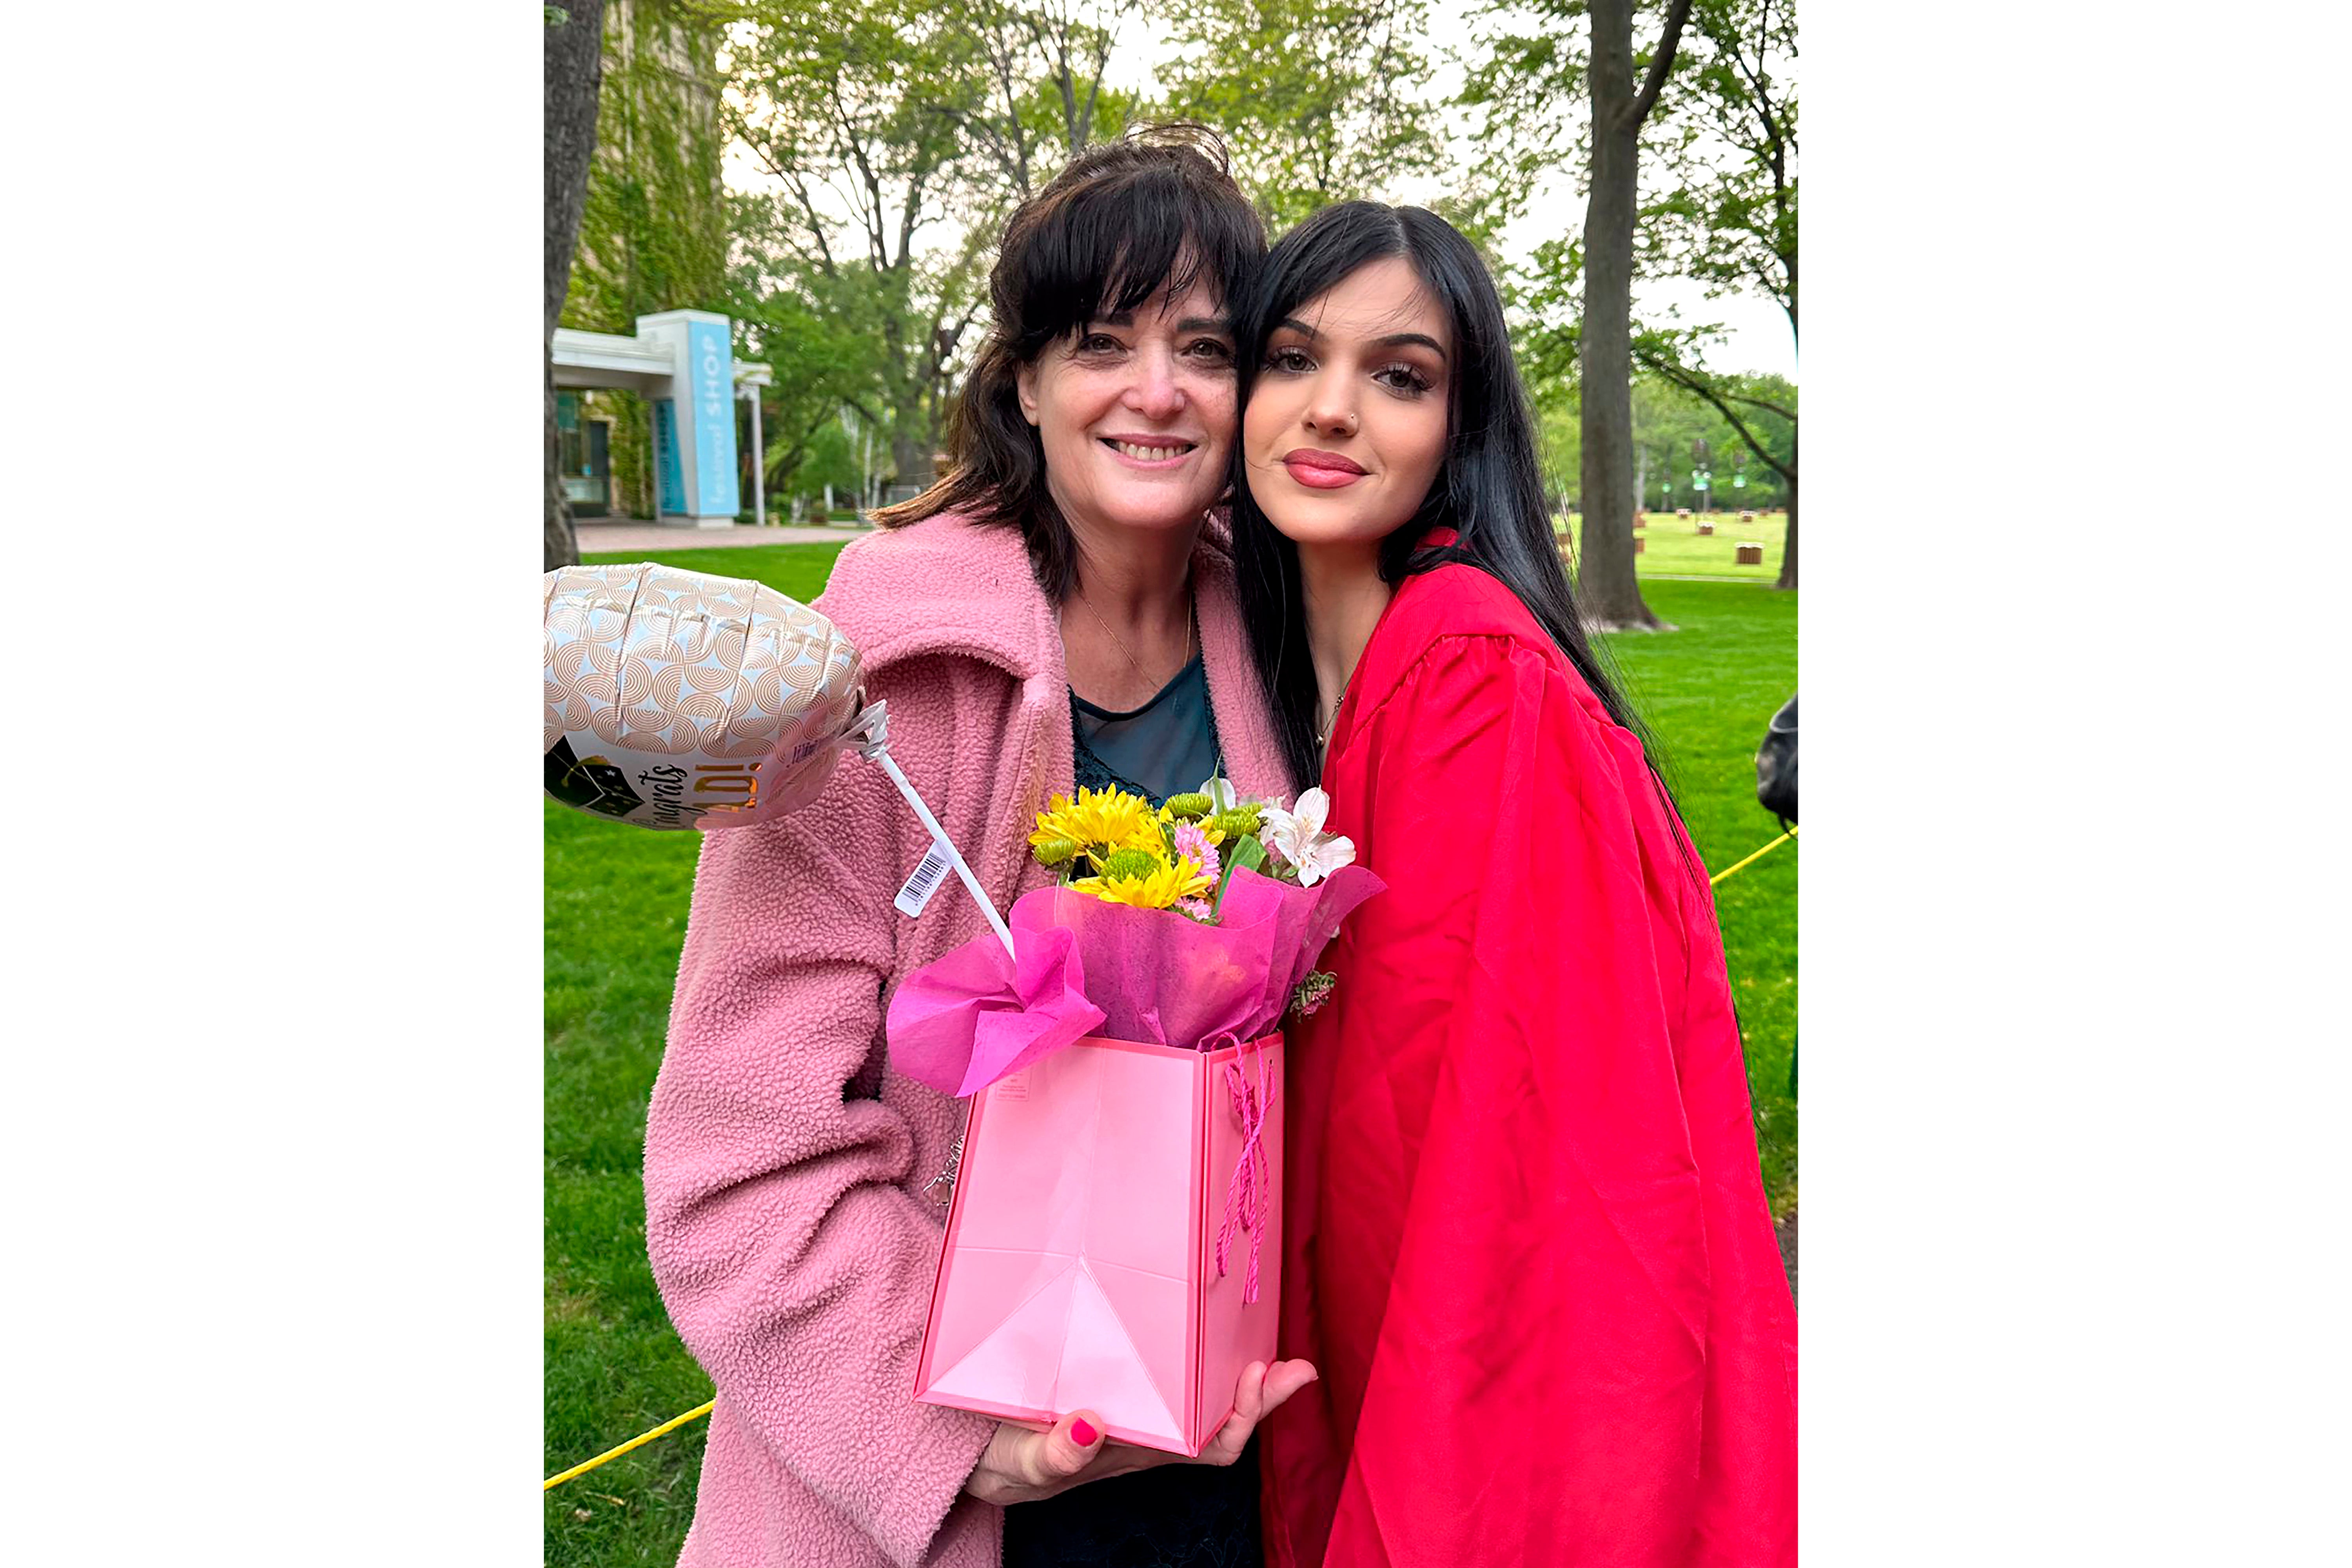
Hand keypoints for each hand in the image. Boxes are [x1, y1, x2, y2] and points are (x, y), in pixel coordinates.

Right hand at [962, 1358, 1317, 1504]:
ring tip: (1268, 1342)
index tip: (1257, 1374)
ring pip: (1200, 1395)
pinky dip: (1197, 1351)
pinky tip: (1201, 1323)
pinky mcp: (1113, 1380)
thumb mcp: (1020, 1459)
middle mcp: (1147, 1431)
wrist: (968, 1452)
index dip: (1243, 1416)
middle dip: (1261, 1394)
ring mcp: (1134, 1407)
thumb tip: (1090, 1427)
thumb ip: (1054, 1453)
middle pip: (1220, 1419)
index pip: (1210, 1445)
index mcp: (1136, 1450)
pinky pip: (1169, 1371)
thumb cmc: (999, 1457)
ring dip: (1236, 1371)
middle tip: (1294, 1362)